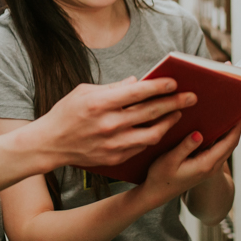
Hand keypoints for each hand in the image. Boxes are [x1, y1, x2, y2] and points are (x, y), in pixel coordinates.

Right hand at [31, 77, 196, 170]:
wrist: (50, 144)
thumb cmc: (66, 113)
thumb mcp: (84, 92)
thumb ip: (113, 87)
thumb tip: (137, 82)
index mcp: (100, 103)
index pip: (138, 92)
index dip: (159, 86)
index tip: (175, 82)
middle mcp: (109, 124)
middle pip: (150, 112)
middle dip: (174, 103)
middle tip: (191, 97)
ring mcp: (113, 143)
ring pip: (152, 134)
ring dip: (168, 123)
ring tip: (178, 114)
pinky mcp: (115, 158)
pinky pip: (141, 147)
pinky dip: (152, 137)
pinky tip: (160, 129)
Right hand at [136, 122, 240, 208]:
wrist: (156, 193)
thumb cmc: (160, 177)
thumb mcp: (169, 160)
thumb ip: (185, 147)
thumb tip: (199, 134)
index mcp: (206, 164)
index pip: (229, 143)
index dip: (237, 127)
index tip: (240, 112)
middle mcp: (211, 166)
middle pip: (231, 144)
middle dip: (236, 126)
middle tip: (236, 107)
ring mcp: (208, 166)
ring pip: (225, 146)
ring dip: (229, 131)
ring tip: (227, 112)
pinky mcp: (203, 165)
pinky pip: (217, 148)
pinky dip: (220, 136)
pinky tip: (214, 125)